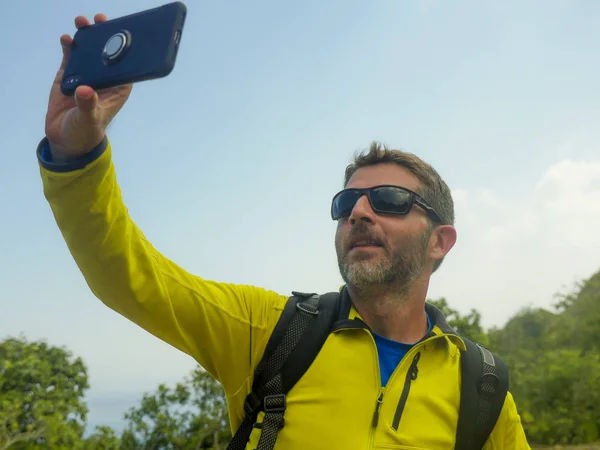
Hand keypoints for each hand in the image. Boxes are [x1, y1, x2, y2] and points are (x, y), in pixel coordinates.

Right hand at [45, 14, 132, 161]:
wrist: (66, 138)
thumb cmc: (86, 130)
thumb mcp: (89, 119)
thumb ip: (87, 105)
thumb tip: (85, 90)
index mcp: (117, 88)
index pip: (126, 65)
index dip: (126, 48)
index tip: (123, 32)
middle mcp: (104, 79)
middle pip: (107, 53)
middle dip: (104, 35)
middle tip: (100, 20)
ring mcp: (87, 75)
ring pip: (89, 52)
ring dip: (86, 37)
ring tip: (81, 23)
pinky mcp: (70, 76)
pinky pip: (71, 57)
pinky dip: (69, 47)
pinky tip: (66, 38)